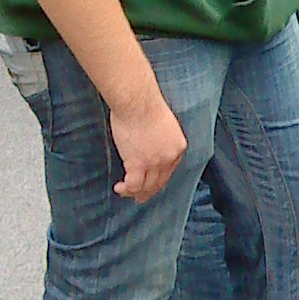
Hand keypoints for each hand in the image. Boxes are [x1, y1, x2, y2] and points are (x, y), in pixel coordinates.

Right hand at [109, 88, 187, 202]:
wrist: (137, 102)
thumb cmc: (145, 105)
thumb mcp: (163, 125)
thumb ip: (160, 139)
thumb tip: (149, 146)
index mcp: (178, 147)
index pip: (170, 170)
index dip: (159, 179)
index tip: (151, 183)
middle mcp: (169, 158)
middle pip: (159, 182)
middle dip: (149, 191)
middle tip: (140, 197)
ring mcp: (154, 163)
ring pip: (146, 186)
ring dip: (135, 193)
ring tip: (126, 193)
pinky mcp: (137, 164)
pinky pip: (133, 185)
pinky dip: (126, 189)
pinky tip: (119, 188)